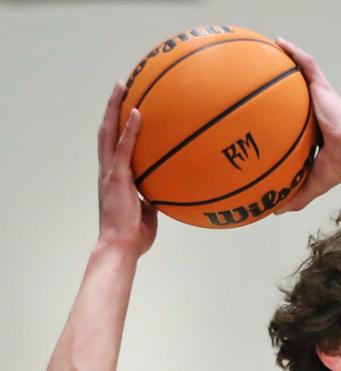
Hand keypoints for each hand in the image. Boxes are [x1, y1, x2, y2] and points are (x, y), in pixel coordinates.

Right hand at [97, 82, 157, 256]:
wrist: (121, 246)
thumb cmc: (134, 236)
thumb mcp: (148, 214)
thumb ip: (153, 200)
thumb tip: (166, 194)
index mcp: (113, 178)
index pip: (112, 145)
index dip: (115, 126)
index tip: (123, 108)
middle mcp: (107, 171)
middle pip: (106, 131)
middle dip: (111, 107)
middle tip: (120, 86)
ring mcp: (110, 173)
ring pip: (109, 133)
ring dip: (115, 108)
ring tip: (123, 86)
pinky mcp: (117, 178)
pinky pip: (125, 148)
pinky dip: (130, 130)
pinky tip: (137, 113)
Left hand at [274, 38, 340, 213]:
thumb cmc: (338, 170)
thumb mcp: (311, 183)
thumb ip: (295, 196)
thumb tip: (274, 212)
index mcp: (315, 131)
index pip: (298, 119)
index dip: (285, 114)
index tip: (268, 111)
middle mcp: (317, 111)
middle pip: (298, 92)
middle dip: (284, 82)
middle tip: (262, 75)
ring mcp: (321, 98)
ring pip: (303, 73)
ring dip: (288, 59)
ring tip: (270, 49)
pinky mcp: (323, 89)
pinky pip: (307, 65)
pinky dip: (294, 52)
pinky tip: (280, 42)